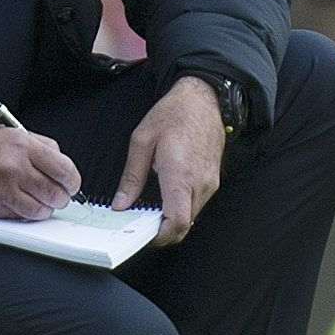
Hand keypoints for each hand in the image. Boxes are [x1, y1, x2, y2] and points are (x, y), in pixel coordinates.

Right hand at [0, 124, 80, 220]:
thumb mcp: (11, 134)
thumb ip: (39, 147)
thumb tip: (62, 166)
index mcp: (23, 144)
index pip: (64, 169)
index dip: (72, 181)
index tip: (71, 185)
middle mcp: (16, 166)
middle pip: (56, 193)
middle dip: (60, 198)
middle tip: (55, 196)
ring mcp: (4, 187)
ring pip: (41, 209)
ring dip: (43, 208)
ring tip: (36, 200)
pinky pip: (21, 216)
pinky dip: (25, 214)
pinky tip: (18, 203)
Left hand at [112, 76, 225, 246]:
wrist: (203, 98)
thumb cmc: (175, 113)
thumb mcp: (142, 140)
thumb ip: (131, 176)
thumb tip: (121, 203)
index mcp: (180, 175)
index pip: (177, 222)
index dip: (160, 236)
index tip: (142, 235)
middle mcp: (200, 183)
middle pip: (184, 226)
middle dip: (162, 232)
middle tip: (140, 225)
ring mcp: (210, 183)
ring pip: (191, 217)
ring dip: (172, 220)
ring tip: (150, 210)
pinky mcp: (213, 181)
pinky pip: (197, 204)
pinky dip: (181, 208)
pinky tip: (165, 198)